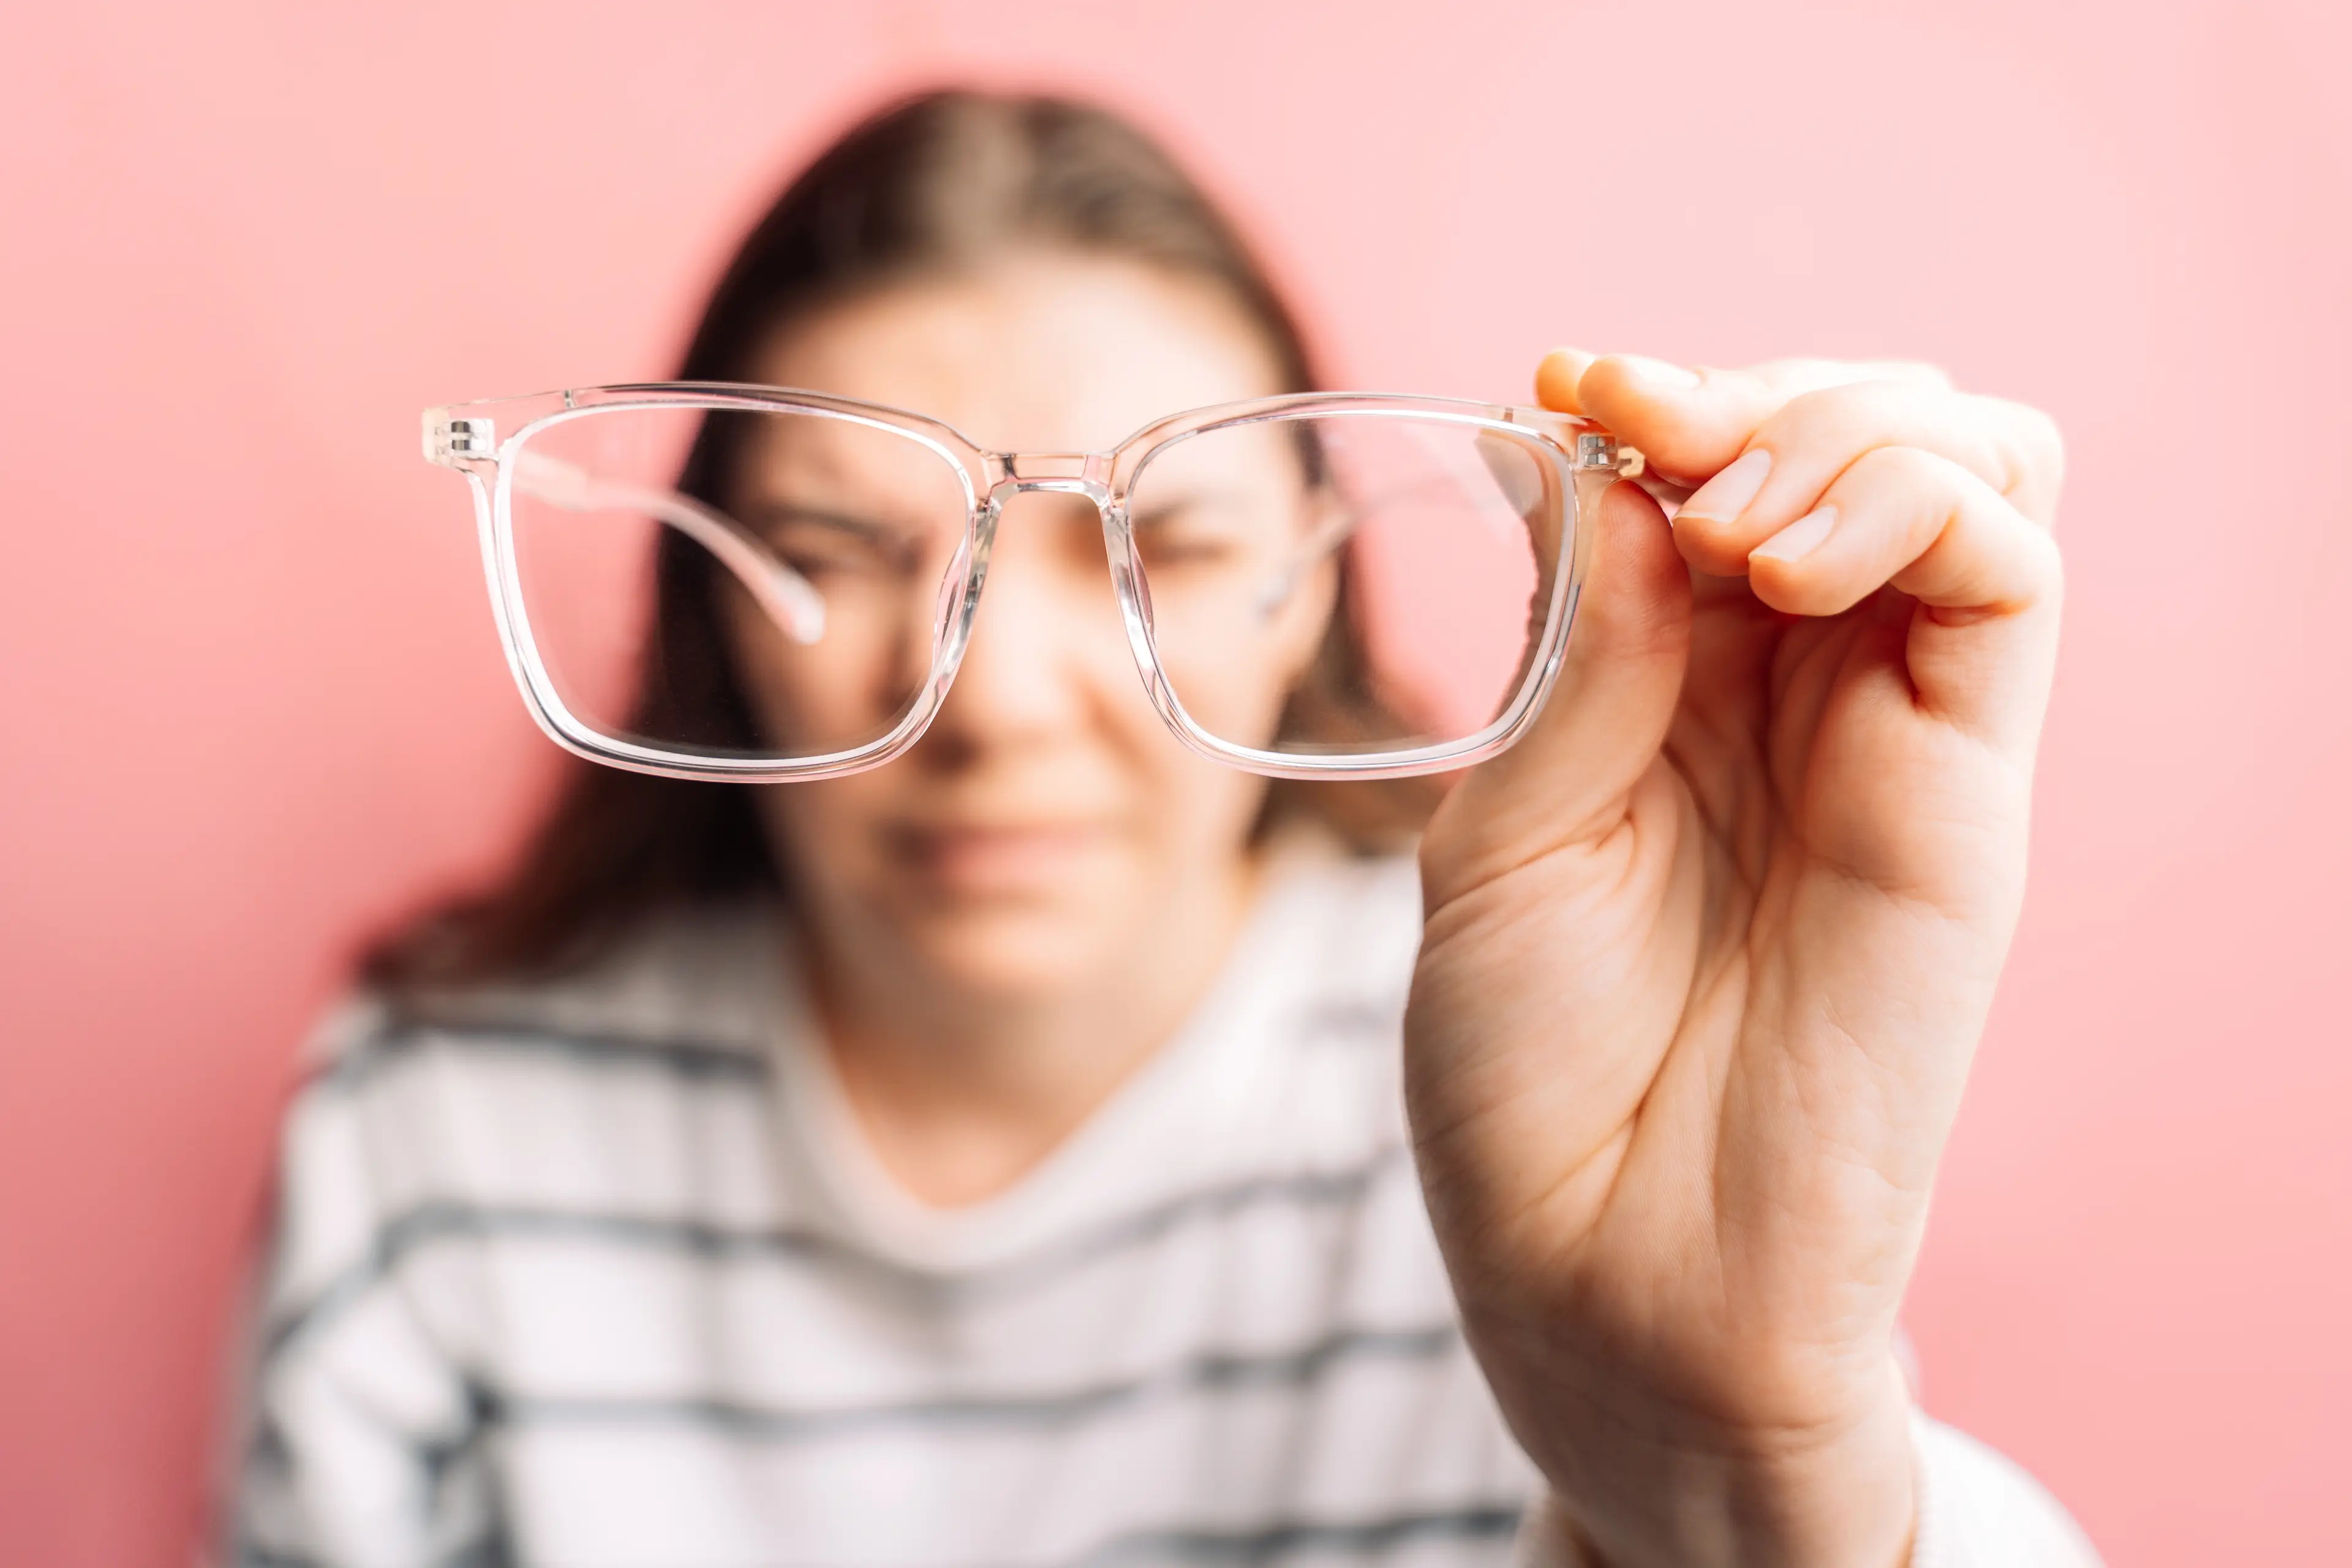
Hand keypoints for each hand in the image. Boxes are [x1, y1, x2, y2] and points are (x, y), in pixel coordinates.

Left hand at [1405, 352, 2063, 1565]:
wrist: (1607, 1280)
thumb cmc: (1529, 1080)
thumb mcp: (1500, 837)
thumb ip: (1576, 655)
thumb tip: (1620, 471)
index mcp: (1663, 683)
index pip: (1716, 460)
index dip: (1658, 394)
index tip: (1573, 383)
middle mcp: (1791, 685)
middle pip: (1857, 425)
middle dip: (1757, 389)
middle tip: (1655, 434)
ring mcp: (1892, 727)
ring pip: (1964, 459)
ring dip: (1841, 424)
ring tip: (1725, 525)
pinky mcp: (1970, 788)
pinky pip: (2010, 570)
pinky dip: (1911, 499)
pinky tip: (1782, 565)